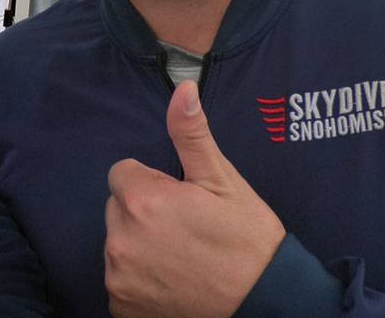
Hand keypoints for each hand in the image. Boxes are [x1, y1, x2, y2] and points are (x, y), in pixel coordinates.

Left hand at [104, 80, 285, 317]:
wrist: (266, 303)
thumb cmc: (247, 240)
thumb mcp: (223, 181)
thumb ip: (192, 135)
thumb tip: (183, 89)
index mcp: (142, 201)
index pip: (122, 174)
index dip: (152, 183)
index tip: (180, 200)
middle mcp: (121, 240)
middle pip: (118, 209)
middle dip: (143, 212)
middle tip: (184, 228)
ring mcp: (120, 278)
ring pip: (119, 244)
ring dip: (140, 245)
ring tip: (181, 256)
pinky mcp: (122, 308)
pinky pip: (120, 280)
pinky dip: (139, 280)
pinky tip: (172, 281)